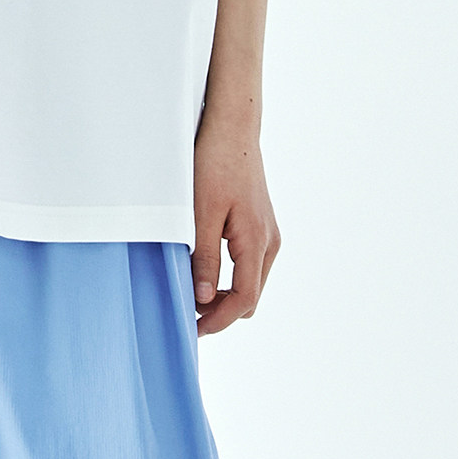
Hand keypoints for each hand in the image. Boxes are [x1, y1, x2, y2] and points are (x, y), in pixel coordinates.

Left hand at [191, 115, 280, 335]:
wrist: (232, 129)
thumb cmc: (214, 164)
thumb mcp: (201, 213)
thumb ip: (203, 258)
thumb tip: (202, 299)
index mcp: (256, 242)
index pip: (244, 300)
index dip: (218, 320)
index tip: (193, 330)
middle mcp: (269, 241)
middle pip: (250, 296)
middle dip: (222, 311)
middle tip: (188, 313)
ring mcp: (268, 233)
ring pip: (251, 282)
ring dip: (225, 294)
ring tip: (192, 292)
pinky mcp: (261, 225)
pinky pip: (249, 264)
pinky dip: (230, 277)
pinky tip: (205, 270)